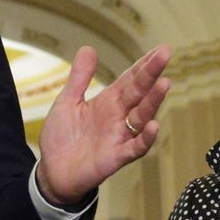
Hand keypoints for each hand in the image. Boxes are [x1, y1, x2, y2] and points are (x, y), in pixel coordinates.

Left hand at [34, 44, 171, 204]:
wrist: (53, 171)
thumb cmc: (62, 137)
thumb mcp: (67, 102)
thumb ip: (79, 78)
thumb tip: (88, 48)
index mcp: (108, 102)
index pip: (130, 80)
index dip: (144, 65)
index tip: (161, 49)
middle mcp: (119, 117)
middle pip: (139, 93)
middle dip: (152, 74)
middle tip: (166, 54)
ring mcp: (120, 137)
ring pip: (142, 117)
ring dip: (153, 101)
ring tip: (164, 83)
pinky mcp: (116, 157)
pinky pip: (135, 147)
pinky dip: (145, 138)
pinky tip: (154, 125)